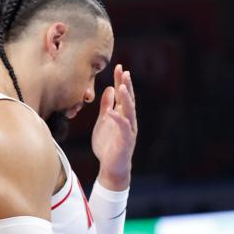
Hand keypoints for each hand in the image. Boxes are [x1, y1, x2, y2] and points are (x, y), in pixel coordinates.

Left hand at [92, 65, 137, 190]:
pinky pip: (123, 128)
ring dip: (126, 99)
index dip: (121, 81)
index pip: (123, 95)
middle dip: (126, 85)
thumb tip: (109, 89)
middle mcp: (128, 120)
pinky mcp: (126, 141)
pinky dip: (118, 119)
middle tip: (124, 71)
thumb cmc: (107, 144)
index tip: (119, 67)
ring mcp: (129, 130)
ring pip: (129, 112)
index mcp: (122, 114)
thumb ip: (106, 106)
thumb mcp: (103, 122)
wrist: (111, 166)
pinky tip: (113, 112)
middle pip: (129, 99)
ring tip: (121, 87)